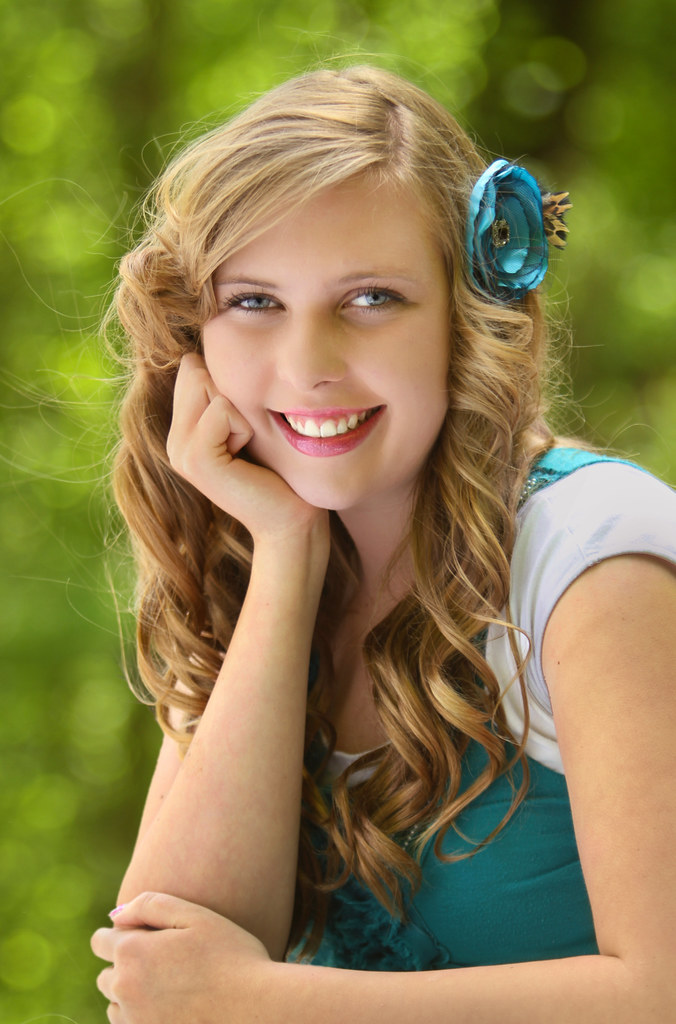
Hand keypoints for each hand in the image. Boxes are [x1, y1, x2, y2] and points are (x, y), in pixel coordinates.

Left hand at [91, 891, 273, 1023]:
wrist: (256, 1009)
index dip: (122, 933)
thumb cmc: (231, 956)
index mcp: (132, 952)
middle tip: (166, 961)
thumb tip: (116, 914)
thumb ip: (150, 905)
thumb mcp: (195, 916)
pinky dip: (142, 1017)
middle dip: (126, 965)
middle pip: (105, 975)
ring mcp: (134, 1021)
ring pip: (115, 1004)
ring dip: (131, 994)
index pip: (100, 941)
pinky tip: (173, 1007)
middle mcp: (125, 989)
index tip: (147, 935)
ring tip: (171, 986)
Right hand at [167, 353, 327, 545]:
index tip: (247, 427)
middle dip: (234, 394)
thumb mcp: (251, 423)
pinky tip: (247, 455)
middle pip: (197, 369)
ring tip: (249, 447)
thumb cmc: (282, 472)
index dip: (230, 384)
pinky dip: (244, 426)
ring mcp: (180, 452)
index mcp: (183, 431)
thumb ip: (228, 392)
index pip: (193, 366)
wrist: (292, 521)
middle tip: (249, 438)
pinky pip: (221, 409)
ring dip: (242, 411)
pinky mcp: (196, 460)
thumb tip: (217, 346)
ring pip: (208, 384)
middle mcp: (174, 440)